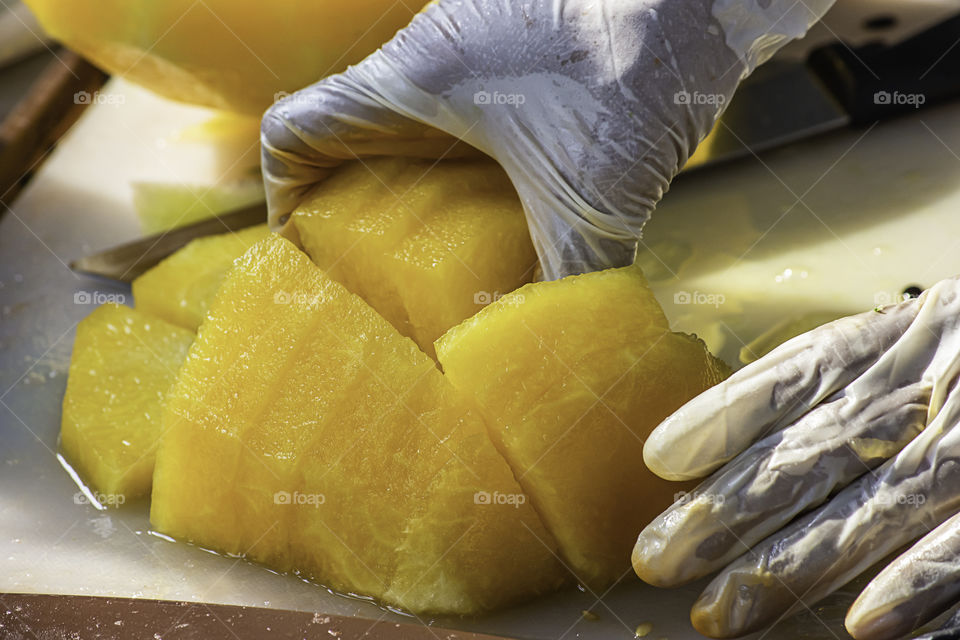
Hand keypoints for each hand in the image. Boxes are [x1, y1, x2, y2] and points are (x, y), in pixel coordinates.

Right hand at [261, 0, 831, 279]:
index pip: (295, 130)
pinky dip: (457, 158)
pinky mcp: (521, 47)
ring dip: (402, 179)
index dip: (280, 197)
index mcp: (411, 81)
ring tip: (427, 250)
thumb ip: (567, 287)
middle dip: (343, 204)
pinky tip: (501, 202)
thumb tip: (551, 358)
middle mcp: (429, 54)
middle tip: (364, 272)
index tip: (299, 255)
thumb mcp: (592, 199)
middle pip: (345, 133)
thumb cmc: (635, 61)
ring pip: (404, 118)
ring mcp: (475, 43)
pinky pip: (459, 107)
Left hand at [634, 276, 959, 638]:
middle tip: (658, 560)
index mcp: (904, 338)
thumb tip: (723, 445)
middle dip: (733, 511)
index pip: (802, 373)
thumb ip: (838, 383)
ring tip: (724, 612)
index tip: (658, 459)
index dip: (728, 414)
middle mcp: (940, 380)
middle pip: (821, 450)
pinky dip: (922, 586)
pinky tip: (863, 628)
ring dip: (798, 564)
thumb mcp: (911, 345)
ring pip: (882, 505)